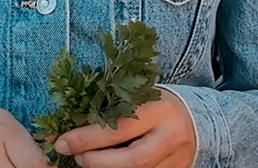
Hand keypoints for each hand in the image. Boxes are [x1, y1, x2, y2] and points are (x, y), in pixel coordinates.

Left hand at [52, 90, 195, 167]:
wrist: (195, 119)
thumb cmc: (155, 104)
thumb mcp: (138, 96)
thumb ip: (112, 108)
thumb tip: (69, 120)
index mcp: (158, 108)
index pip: (120, 127)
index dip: (88, 138)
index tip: (62, 142)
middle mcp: (169, 136)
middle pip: (132, 160)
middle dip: (97, 162)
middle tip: (77, 158)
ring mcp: (175, 160)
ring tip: (88, 163)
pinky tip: (106, 167)